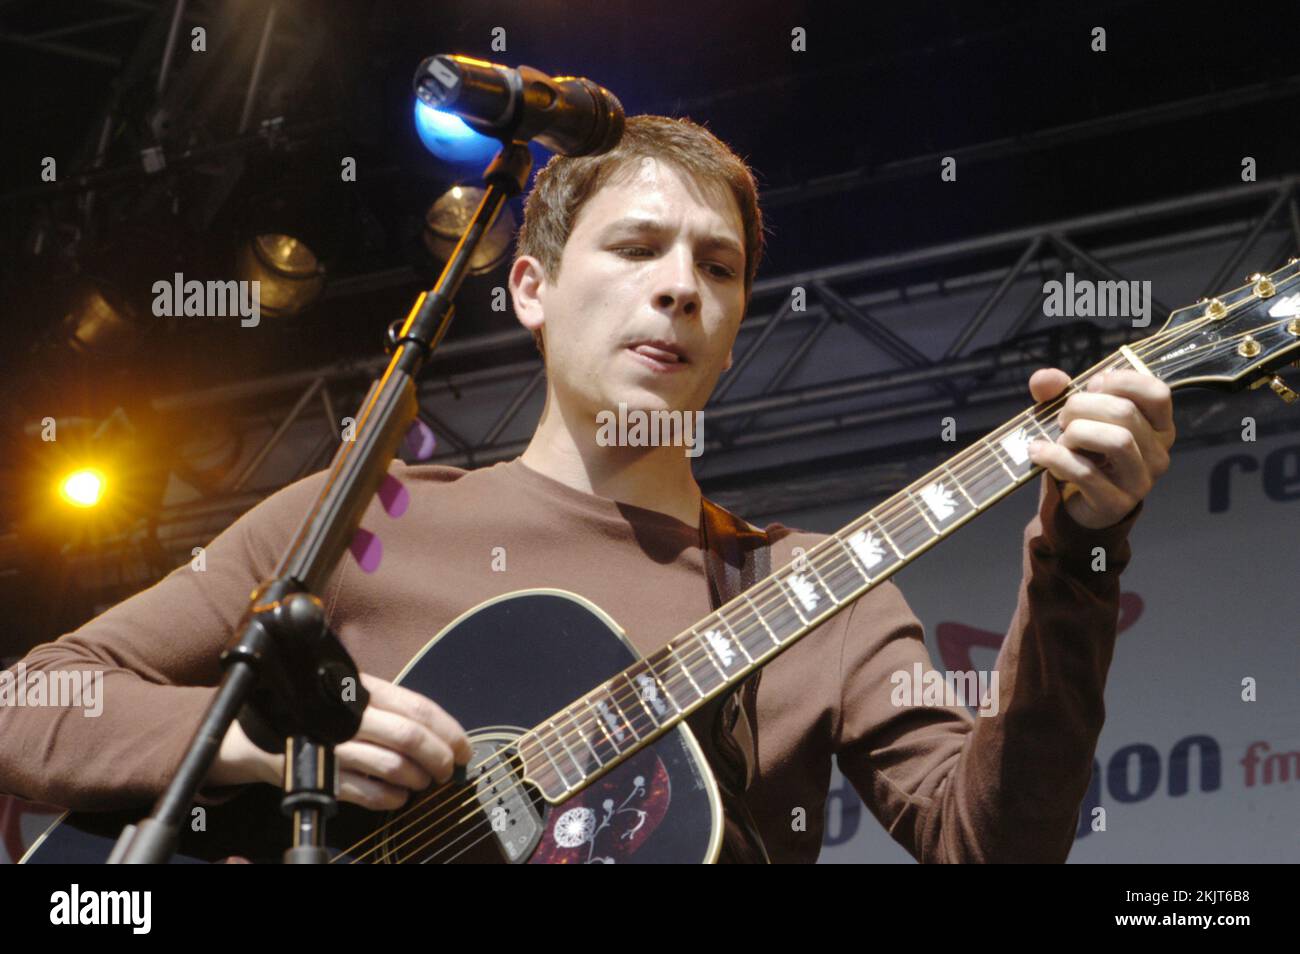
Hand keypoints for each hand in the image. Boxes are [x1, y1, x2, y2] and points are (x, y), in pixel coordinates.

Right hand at [208, 673, 471, 810]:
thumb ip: (393, 709)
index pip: (418, 708)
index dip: (449, 730)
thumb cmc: (319, 712)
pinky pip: (368, 793)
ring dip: (417, 778)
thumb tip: (444, 734)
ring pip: (393, 765)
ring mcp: (335, 747)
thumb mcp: (354, 696)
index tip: (465, 748)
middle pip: (411, 737)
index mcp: (364, 690)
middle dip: (439, 757)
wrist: (256, 734)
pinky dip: (392, 798)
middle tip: (448, 771)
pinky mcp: (322, 776)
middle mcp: (351, 716)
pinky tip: (399, 797)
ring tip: (423, 782)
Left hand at [1026, 367, 1174, 528]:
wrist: (1076, 505)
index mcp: (1157, 426)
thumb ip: (1059, 392)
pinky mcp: (1116, 504)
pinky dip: (1056, 458)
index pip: (1157, 392)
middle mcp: (1158, 453)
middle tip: (1063, 417)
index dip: (1121, 381)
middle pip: (1126, 413)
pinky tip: (1038, 452)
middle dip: (1083, 406)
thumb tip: (1045, 378)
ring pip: (1117, 441)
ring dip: (1077, 432)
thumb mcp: (1074, 417)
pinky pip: (1087, 473)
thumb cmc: (1083, 453)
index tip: (1091, 385)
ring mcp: (1141, 481)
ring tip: (1060, 438)